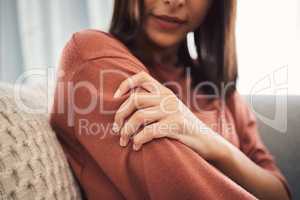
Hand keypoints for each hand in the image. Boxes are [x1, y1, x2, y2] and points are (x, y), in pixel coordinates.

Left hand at [112, 71, 228, 160]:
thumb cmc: (181, 127)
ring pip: (139, 117)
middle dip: (120, 115)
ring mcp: (172, 111)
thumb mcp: (169, 109)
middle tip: (117, 129)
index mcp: (164, 92)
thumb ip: (154, 103)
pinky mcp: (176, 125)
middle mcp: (167, 98)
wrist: (205, 140)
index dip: (125, 84)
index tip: (116, 97)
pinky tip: (136, 146)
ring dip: (127, 131)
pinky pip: (149, 131)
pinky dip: (138, 140)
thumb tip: (127, 106)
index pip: (142, 77)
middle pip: (134, 99)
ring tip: (124, 141)